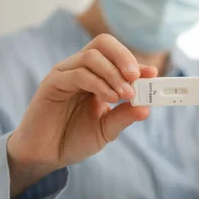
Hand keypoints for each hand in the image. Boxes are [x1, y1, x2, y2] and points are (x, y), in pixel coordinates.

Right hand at [7, 34, 156, 198]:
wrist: (46, 155)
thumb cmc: (74, 139)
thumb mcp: (106, 129)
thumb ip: (124, 116)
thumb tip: (147, 107)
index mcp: (96, 76)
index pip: (117, 57)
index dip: (136, 63)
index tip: (152, 74)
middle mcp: (81, 69)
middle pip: (103, 43)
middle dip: (124, 57)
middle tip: (136, 77)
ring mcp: (66, 73)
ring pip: (92, 56)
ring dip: (114, 74)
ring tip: (125, 95)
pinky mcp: (53, 82)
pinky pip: (78, 73)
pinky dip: (98, 83)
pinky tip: (110, 98)